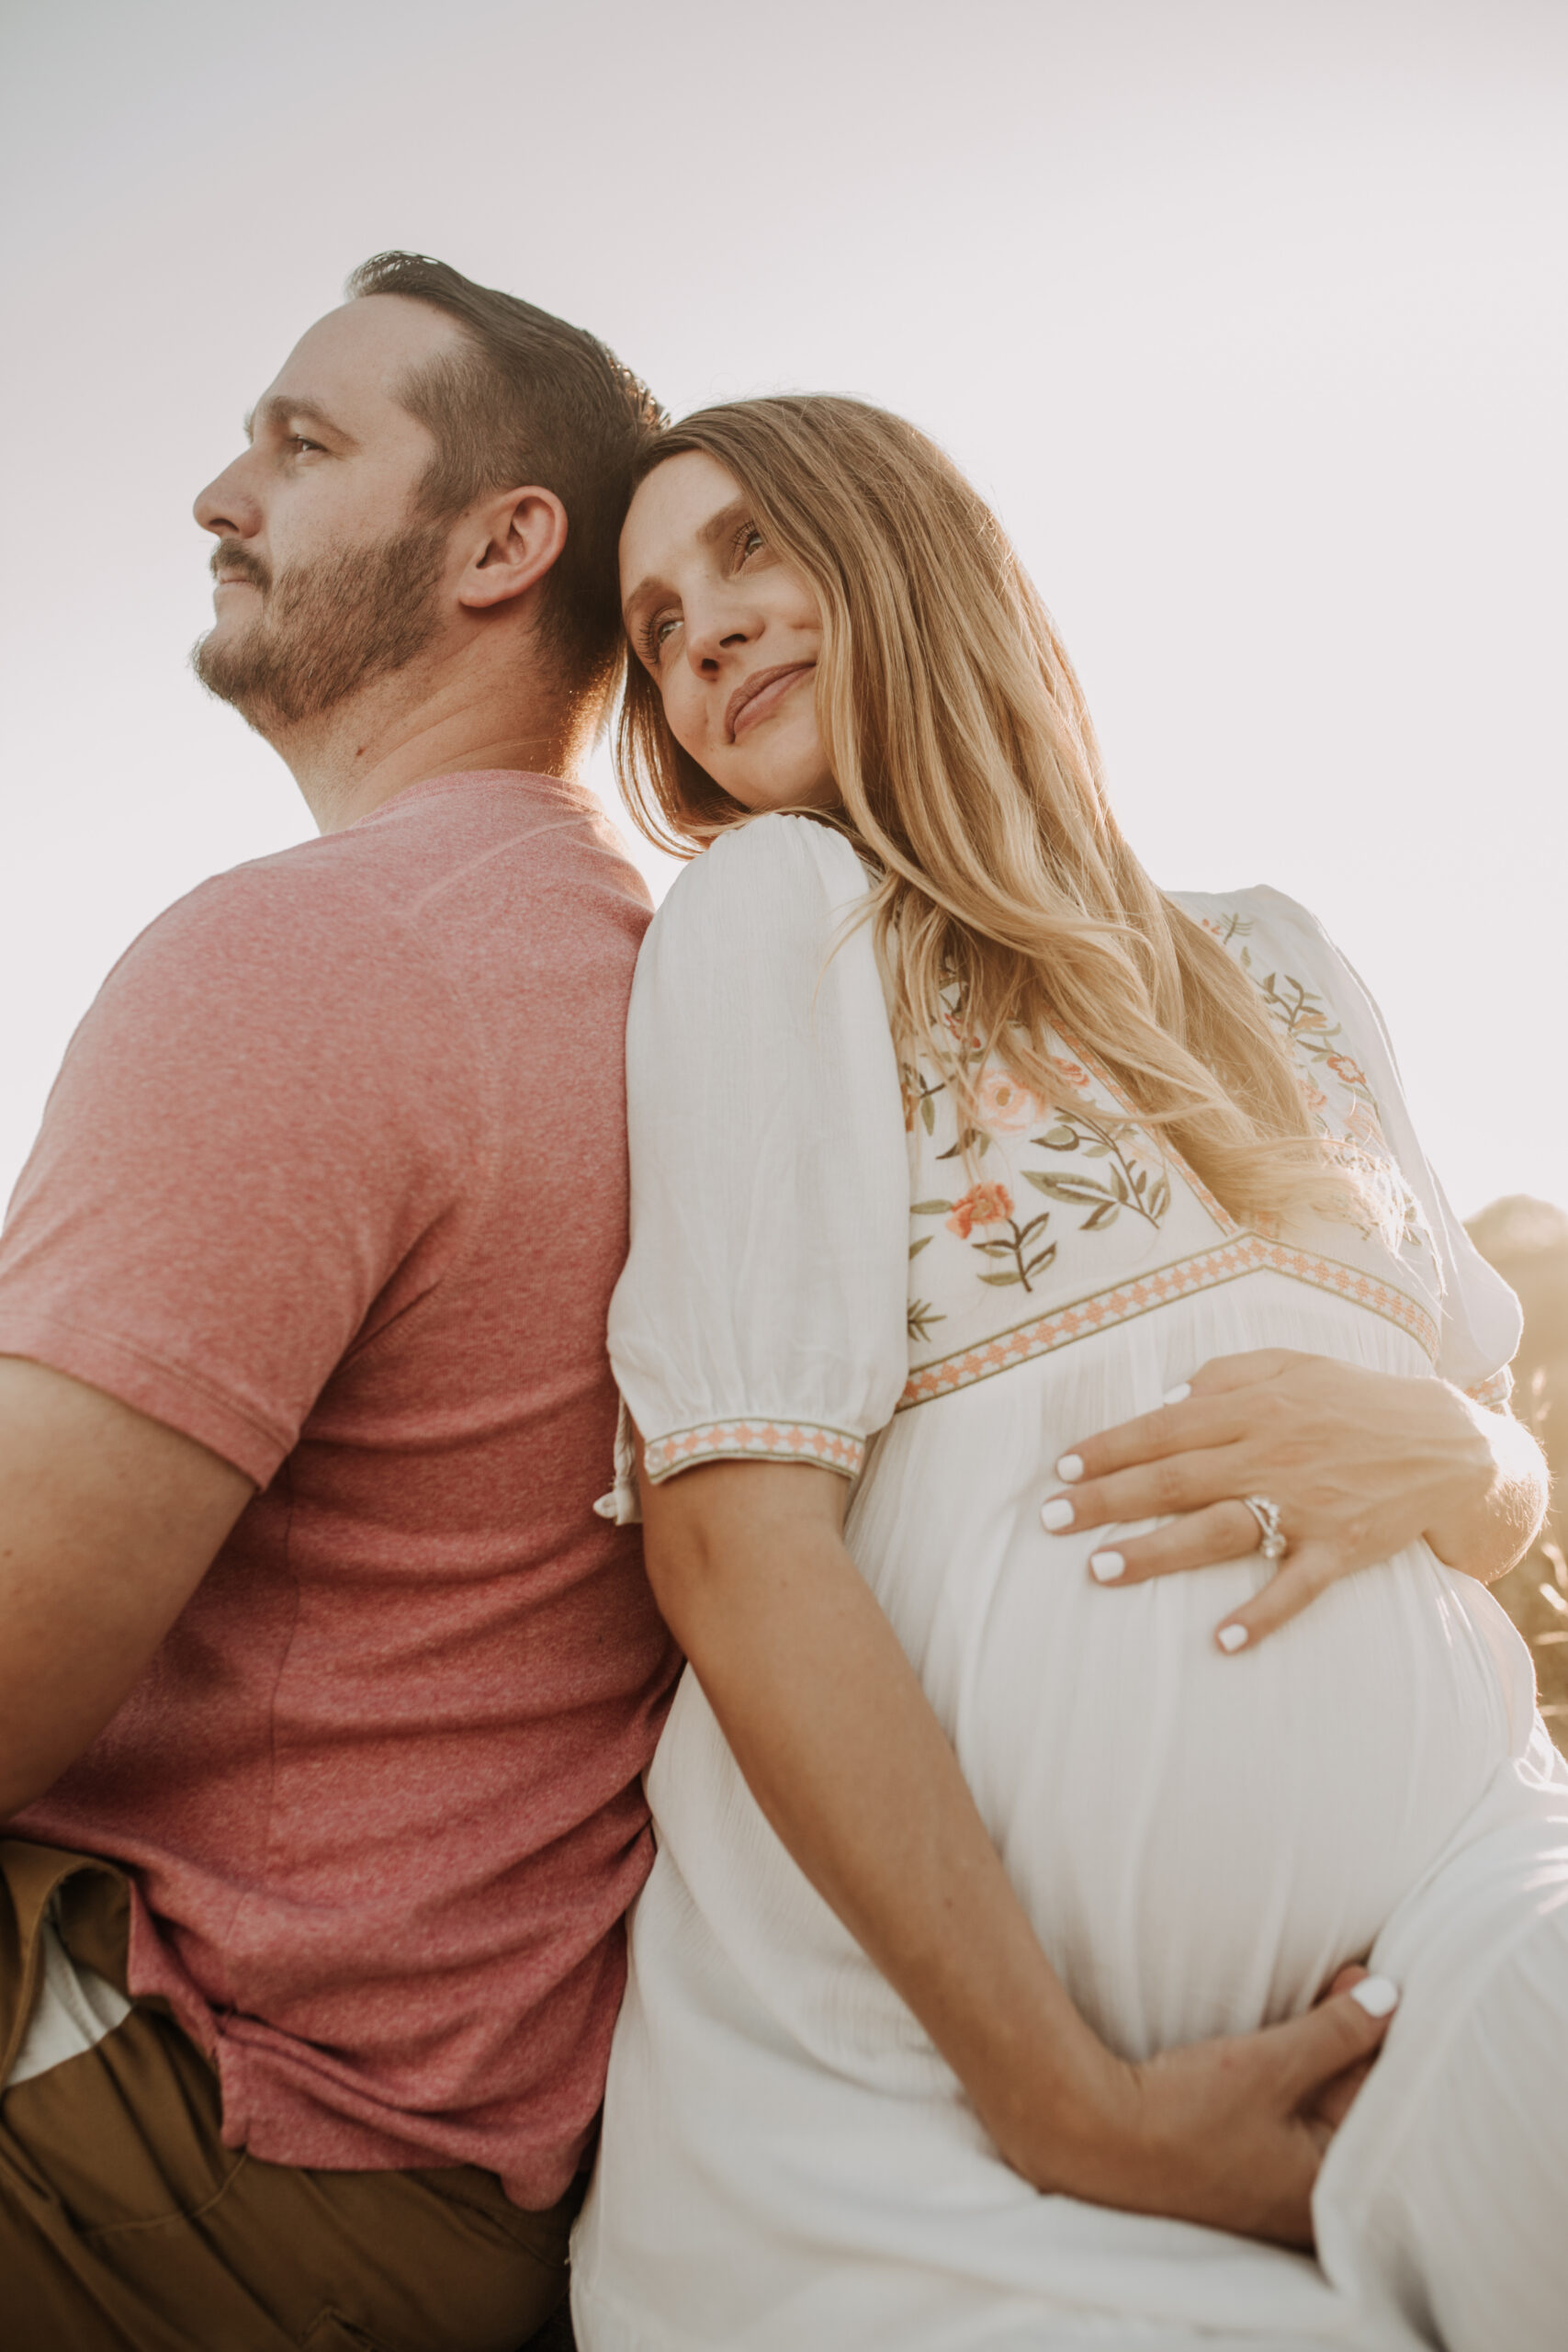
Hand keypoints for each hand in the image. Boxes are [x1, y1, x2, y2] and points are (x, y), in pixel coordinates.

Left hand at [1040, 1349, 1502, 1649]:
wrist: (1446, 1442)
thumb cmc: (1354, 1400)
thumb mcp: (1292, 1364)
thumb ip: (1228, 1373)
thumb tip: (1168, 1396)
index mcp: (1255, 1407)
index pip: (1165, 1427)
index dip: (1111, 1448)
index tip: (1063, 1469)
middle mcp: (1272, 1454)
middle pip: (1175, 1479)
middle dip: (1107, 1499)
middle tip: (1051, 1520)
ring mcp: (1305, 1505)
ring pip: (1219, 1531)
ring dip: (1157, 1551)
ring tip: (1102, 1568)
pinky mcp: (1339, 1549)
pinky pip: (1295, 1589)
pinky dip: (1259, 1616)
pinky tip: (1219, 1641)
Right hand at [1055, 1971, 1397, 2247]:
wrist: (1093, 2137)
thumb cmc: (1185, 2115)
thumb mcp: (1272, 2066)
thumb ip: (1337, 2033)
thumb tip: (1389, 1999)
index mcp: (1327, 2195)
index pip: (1378, 2109)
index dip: (1379, 2041)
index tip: (1371, 1987)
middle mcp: (1305, 2205)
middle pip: (1350, 2110)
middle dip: (1351, 2044)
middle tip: (1348, 1981)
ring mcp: (1268, 2193)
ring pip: (1317, 2111)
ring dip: (1322, 2054)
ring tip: (1326, 1996)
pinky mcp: (1237, 2175)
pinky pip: (1286, 2121)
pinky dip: (1294, 2079)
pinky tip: (1289, 2042)